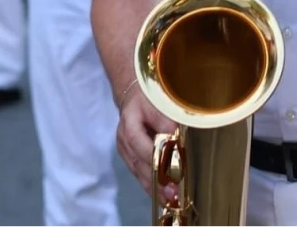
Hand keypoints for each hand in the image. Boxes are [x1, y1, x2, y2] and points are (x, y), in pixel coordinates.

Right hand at [116, 83, 178, 204]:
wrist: (133, 96)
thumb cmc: (147, 98)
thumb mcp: (157, 102)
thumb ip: (165, 120)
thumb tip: (173, 140)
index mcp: (129, 124)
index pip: (139, 143)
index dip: (155, 158)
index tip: (171, 170)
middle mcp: (123, 140)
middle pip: (139, 164)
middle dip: (157, 181)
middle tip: (172, 194)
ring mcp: (124, 151)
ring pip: (138, 172)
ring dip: (154, 187)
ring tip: (168, 200)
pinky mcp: (129, 157)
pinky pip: (139, 173)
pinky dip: (150, 184)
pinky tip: (161, 195)